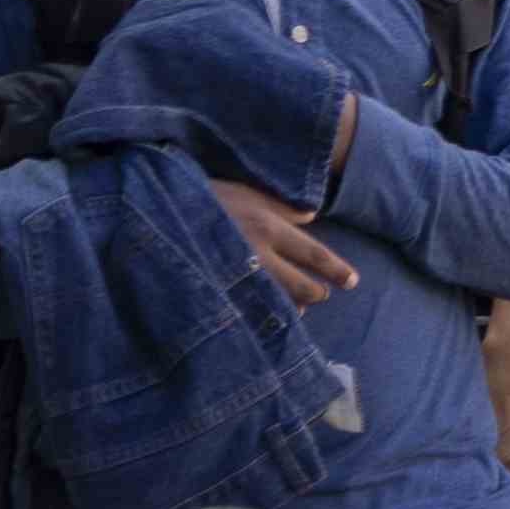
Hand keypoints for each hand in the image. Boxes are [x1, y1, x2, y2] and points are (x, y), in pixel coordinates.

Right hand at [208, 178, 355, 304]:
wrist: (157, 210)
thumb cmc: (206, 196)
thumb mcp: (247, 192)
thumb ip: (282, 205)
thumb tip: (312, 215)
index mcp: (267, 227)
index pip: (313, 253)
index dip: (335, 270)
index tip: (352, 282)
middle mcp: (256, 254)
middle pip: (298, 286)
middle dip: (314, 293)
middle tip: (321, 295)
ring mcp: (234, 276)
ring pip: (275, 302)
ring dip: (289, 307)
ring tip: (297, 309)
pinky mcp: (216, 291)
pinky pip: (247, 310)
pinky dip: (260, 314)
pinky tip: (264, 316)